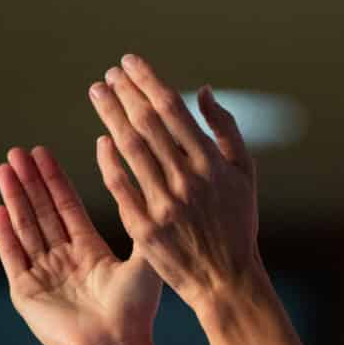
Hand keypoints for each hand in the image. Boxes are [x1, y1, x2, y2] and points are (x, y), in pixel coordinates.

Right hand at [0, 144, 161, 344]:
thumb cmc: (135, 311)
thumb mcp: (143, 261)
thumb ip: (139, 223)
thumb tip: (139, 183)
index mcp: (90, 252)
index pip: (67, 207)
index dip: (55, 180)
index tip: (43, 153)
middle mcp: (65, 261)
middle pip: (43, 212)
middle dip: (30, 181)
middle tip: (18, 151)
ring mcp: (43, 275)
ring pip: (25, 227)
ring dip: (14, 198)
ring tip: (5, 168)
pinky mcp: (26, 293)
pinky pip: (12, 256)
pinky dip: (5, 233)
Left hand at [88, 54, 262, 308]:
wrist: (227, 280)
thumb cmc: (237, 224)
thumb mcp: (245, 174)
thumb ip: (226, 130)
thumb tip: (203, 92)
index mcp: (212, 163)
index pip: (173, 109)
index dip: (147, 81)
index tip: (129, 63)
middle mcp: (187, 180)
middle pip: (147, 123)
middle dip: (125, 93)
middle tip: (109, 75)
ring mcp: (164, 204)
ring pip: (129, 148)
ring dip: (111, 115)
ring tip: (99, 94)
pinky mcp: (145, 227)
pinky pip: (120, 185)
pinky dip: (108, 160)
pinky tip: (101, 140)